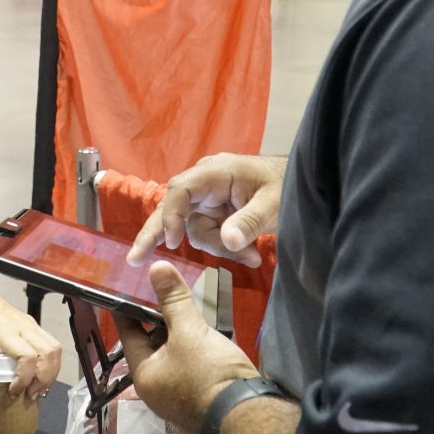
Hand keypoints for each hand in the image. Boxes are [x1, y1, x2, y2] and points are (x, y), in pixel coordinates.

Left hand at [0, 285, 62, 402]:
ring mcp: (29, 324)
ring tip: (39, 388)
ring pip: (54, 348)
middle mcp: (21, 326)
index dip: (25, 378)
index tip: (13, 391)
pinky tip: (39, 374)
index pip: (27, 356)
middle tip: (31, 395)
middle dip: (44, 379)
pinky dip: (50, 362)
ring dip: (51, 371)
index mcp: (3, 331)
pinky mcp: (31, 324)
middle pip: (48, 354)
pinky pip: (50, 344)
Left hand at [113, 261, 259, 433]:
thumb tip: (156, 266)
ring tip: (181, 301)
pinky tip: (201, 327)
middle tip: (159, 287)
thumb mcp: (189, 332)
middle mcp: (156, 387)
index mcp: (144, 375)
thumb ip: (173, 300)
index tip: (125, 286)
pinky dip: (192, 344)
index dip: (127, 308)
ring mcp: (179, 393)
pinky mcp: (200, 394)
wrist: (249, 415)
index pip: (128, 334)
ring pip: (173, 352)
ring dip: (178, 330)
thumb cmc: (209, 374)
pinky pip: (190, 362)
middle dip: (157, 316)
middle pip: (151, 343)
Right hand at [127, 153, 285, 266]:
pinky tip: (249, 256)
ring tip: (252, 258)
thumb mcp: (273, 203)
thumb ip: (249, 222)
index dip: (171, 216)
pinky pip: (208, 235)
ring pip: (195, 230)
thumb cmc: (285, 183)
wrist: (298, 182)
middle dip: (156, 234)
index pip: (180, 191)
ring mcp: (207, 200)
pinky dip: (224, 249)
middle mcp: (204, 184)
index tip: (173, 242)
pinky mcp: (214, 213)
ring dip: (219, 249)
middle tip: (135, 259)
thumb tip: (228, 241)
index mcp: (215, 173)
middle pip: (172, 209)